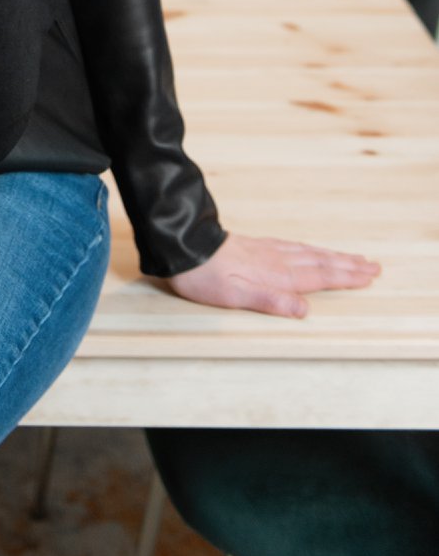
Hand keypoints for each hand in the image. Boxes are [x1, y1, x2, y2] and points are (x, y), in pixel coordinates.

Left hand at [160, 232, 381, 316]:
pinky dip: (309, 249)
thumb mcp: (235, 296)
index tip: (369, 275)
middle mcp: (276, 261)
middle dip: (347, 265)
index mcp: (275, 276)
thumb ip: (270, 302)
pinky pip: (292, 246)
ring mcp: (266, 250)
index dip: (345, 277)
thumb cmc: (205, 277)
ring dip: (332, 256)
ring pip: (308, 253)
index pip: (318, 277)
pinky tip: (310, 249)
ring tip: (352, 257)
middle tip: (373, 265)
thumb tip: (305, 310)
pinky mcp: (255, 245)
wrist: (182, 246)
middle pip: (319, 262)